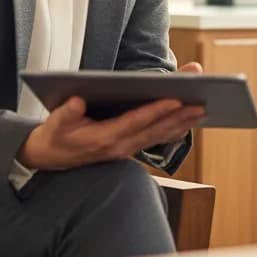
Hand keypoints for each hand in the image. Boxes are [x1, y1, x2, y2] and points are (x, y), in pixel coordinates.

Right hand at [19, 63, 205, 170]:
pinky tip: (190, 119)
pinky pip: (157, 138)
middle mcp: (121, 146)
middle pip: (156, 128)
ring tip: (205, 106)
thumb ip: (65, 115)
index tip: (176, 98)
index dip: (156, 111)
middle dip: (180, 112)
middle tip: (203, 97)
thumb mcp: (54, 125)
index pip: (136, 122)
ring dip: (183, 121)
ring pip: (161, 135)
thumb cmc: (55, 137)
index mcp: (104, 139)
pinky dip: (175, 129)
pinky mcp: (130, 147)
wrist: (51, 159)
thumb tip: (77, 101)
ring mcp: (128, 149)